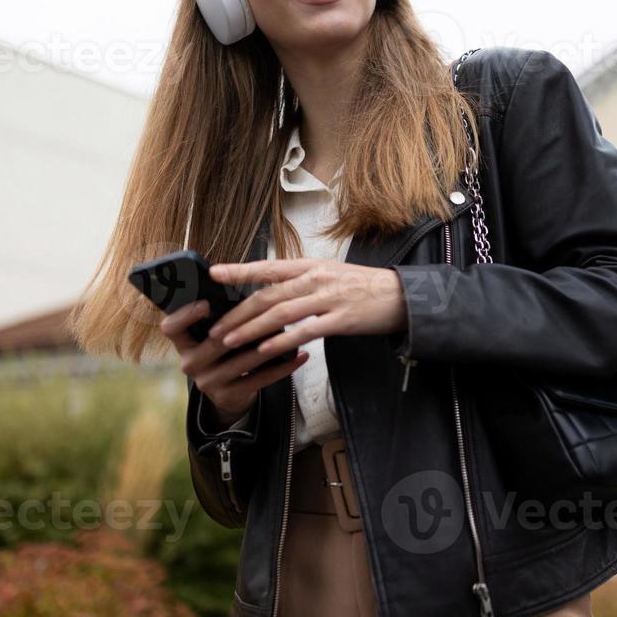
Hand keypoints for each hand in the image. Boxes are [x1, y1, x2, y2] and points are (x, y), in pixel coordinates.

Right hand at [160, 299, 307, 421]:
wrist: (230, 393)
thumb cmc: (226, 351)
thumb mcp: (215, 333)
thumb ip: (221, 314)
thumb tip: (239, 278)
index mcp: (183, 342)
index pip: (170, 327)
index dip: (185, 315)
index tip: (205, 303)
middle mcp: (190, 363)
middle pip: (216, 342)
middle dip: (246, 326)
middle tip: (271, 310)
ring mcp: (208, 382)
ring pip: (243, 360)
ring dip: (270, 344)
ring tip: (292, 330)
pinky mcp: (228, 396)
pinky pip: (259, 379)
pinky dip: (283, 366)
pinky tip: (300, 355)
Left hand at [204, 258, 407, 360]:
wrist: (401, 296)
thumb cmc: (364, 287)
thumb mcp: (330, 274)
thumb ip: (302, 281)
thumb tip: (272, 289)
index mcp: (311, 266)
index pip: (268, 267)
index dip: (239, 270)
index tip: (215, 273)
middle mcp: (316, 279)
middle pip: (268, 295)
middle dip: (238, 313)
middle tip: (216, 328)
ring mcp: (328, 299)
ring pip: (280, 314)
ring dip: (251, 329)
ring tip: (230, 341)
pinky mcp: (340, 320)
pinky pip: (304, 331)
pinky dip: (281, 341)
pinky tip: (264, 351)